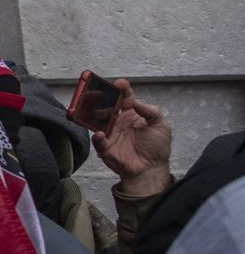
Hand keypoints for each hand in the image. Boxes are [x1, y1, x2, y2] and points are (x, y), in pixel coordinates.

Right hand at [92, 78, 172, 196]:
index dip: (121, 89)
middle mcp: (119, 121)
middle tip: (96, 92)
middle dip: (100, 97)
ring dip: (93, 114)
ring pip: (97, 120)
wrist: (151, 169)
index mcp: (133, 114)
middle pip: (107, 106)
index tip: (119, 84)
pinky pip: (98, 140)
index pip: (125, 98)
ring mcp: (111, 133)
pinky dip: (97, 136)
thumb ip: (151, 111)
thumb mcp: (161, 125)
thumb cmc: (157, 148)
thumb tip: (137, 102)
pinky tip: (100, 133)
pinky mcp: (106, 147)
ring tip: (92, 109)